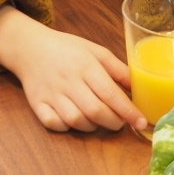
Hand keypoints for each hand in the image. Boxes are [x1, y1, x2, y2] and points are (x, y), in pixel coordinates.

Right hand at [0, 5, 147, 132]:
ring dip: (92, 126)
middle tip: (121, 122)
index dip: (128, 111)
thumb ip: (117, 69)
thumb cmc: (67, 49)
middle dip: (114, 122)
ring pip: (76, 120)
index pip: (110, 93)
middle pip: (95, 110)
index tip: (141, 122)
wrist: (31, 47)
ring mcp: (51, 93)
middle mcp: (68, 80)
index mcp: (85, 64)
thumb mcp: (95, 51)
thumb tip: (138, 89)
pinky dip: (66, 127)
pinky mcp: (37, 104)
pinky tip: (73, 120)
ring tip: (98, 118)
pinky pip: (54, 124)